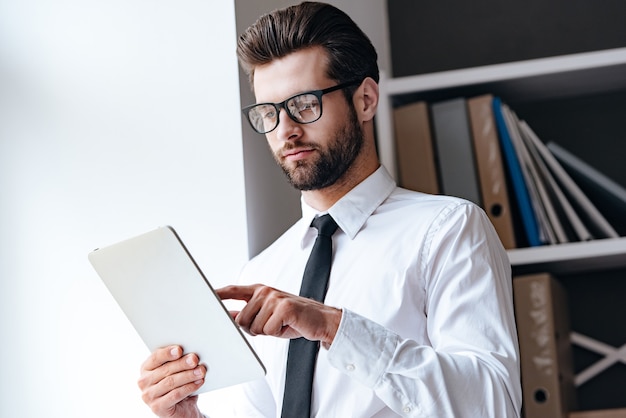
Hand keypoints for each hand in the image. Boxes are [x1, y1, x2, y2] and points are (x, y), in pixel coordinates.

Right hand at [138, 345, 205, 417]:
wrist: (181, 408)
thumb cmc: (178, 384)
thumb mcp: (176, 371)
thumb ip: (178, 361)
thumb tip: (191, 355)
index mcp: (146, 368)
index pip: (156, 357)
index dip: (167, 353)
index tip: (179, 350)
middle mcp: (144, 382)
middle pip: (165, 369)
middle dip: (182, 364)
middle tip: (195, 359)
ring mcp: (149, 396)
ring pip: (171, 382)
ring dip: (188, 376)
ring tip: (201, 371)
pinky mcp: (157, 407)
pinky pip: (175, 395)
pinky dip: (189, 387)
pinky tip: (198, 382)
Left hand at [217, 284, 341, 346]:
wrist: (321, 320)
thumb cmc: (293, 319)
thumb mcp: (268, 315)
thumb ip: (250, 313)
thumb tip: (230, 317)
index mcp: (259, 290)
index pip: (233, 290)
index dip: (217, 294)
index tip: (204, 296)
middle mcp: (265, 291)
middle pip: (241, 319)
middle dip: (253, 329)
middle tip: (271, 325)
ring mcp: (274, 298)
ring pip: (254, 327)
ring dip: (267, 332)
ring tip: (281, 324)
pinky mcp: (284, 308)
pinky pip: (268, 331)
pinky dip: (278, 334)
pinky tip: (288, 326)